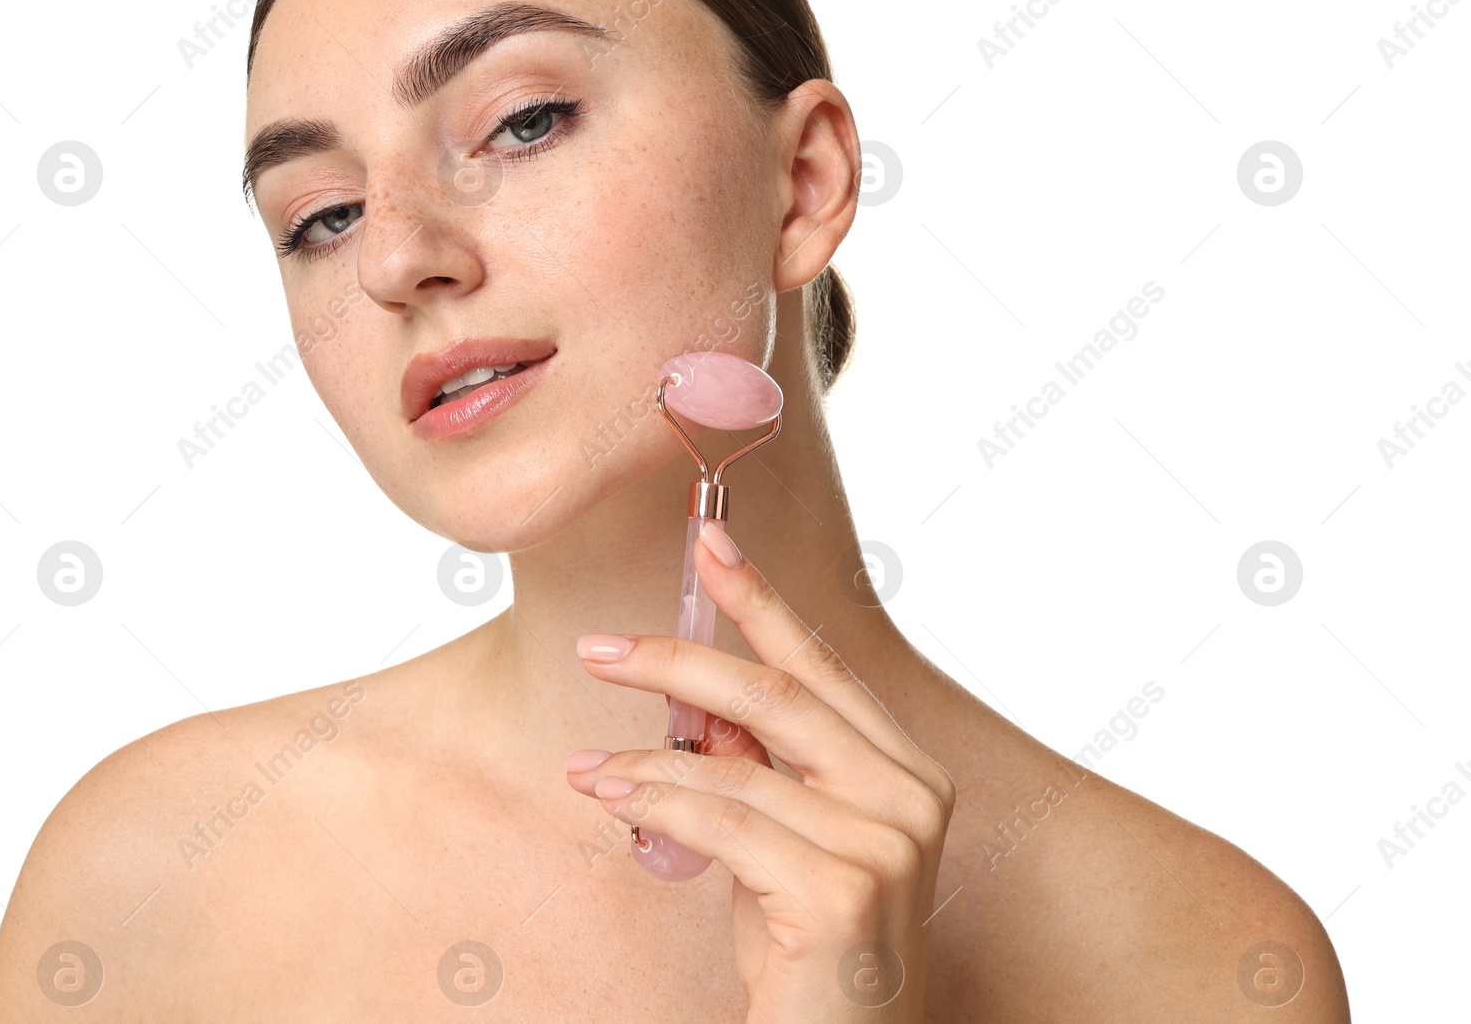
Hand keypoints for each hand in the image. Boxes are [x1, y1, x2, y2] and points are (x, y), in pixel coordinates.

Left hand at [565, 522, 956, 1021]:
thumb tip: (692, 704)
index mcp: (907, 770)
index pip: (823, 665)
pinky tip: (609, 793)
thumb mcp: (782, 844)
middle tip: (599, 648)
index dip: (762, 598)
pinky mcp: (843, 891)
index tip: (710, 539)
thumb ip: (758, 769)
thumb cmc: (810, 958)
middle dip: (677, 660)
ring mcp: (886, 842)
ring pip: (737, 762)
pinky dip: (653, 800)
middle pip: (777, 693)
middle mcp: (912, 794)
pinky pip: (722, 820)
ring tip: (585, 766)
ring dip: (644, 757)